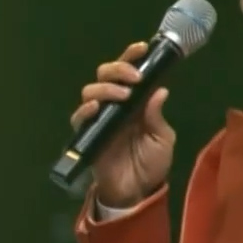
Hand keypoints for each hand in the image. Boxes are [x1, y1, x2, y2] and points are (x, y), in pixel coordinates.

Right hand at [71, 41, 176, 208]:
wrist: (137, 193)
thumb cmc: (151, 164)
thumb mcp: (163, 139)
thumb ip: (157, 117)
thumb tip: (160, 90)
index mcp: (135, 101)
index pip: (130, 72)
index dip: (132, 57)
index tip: (143, 48)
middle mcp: (115, 105)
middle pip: (106, 74)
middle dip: (118, 69)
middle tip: (134, 77)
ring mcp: (100, 119)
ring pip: (91, 91)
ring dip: (106, 88)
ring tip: (122, 95)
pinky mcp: (87, 135)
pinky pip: (80, 117)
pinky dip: (86, 109)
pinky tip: (97, 108)